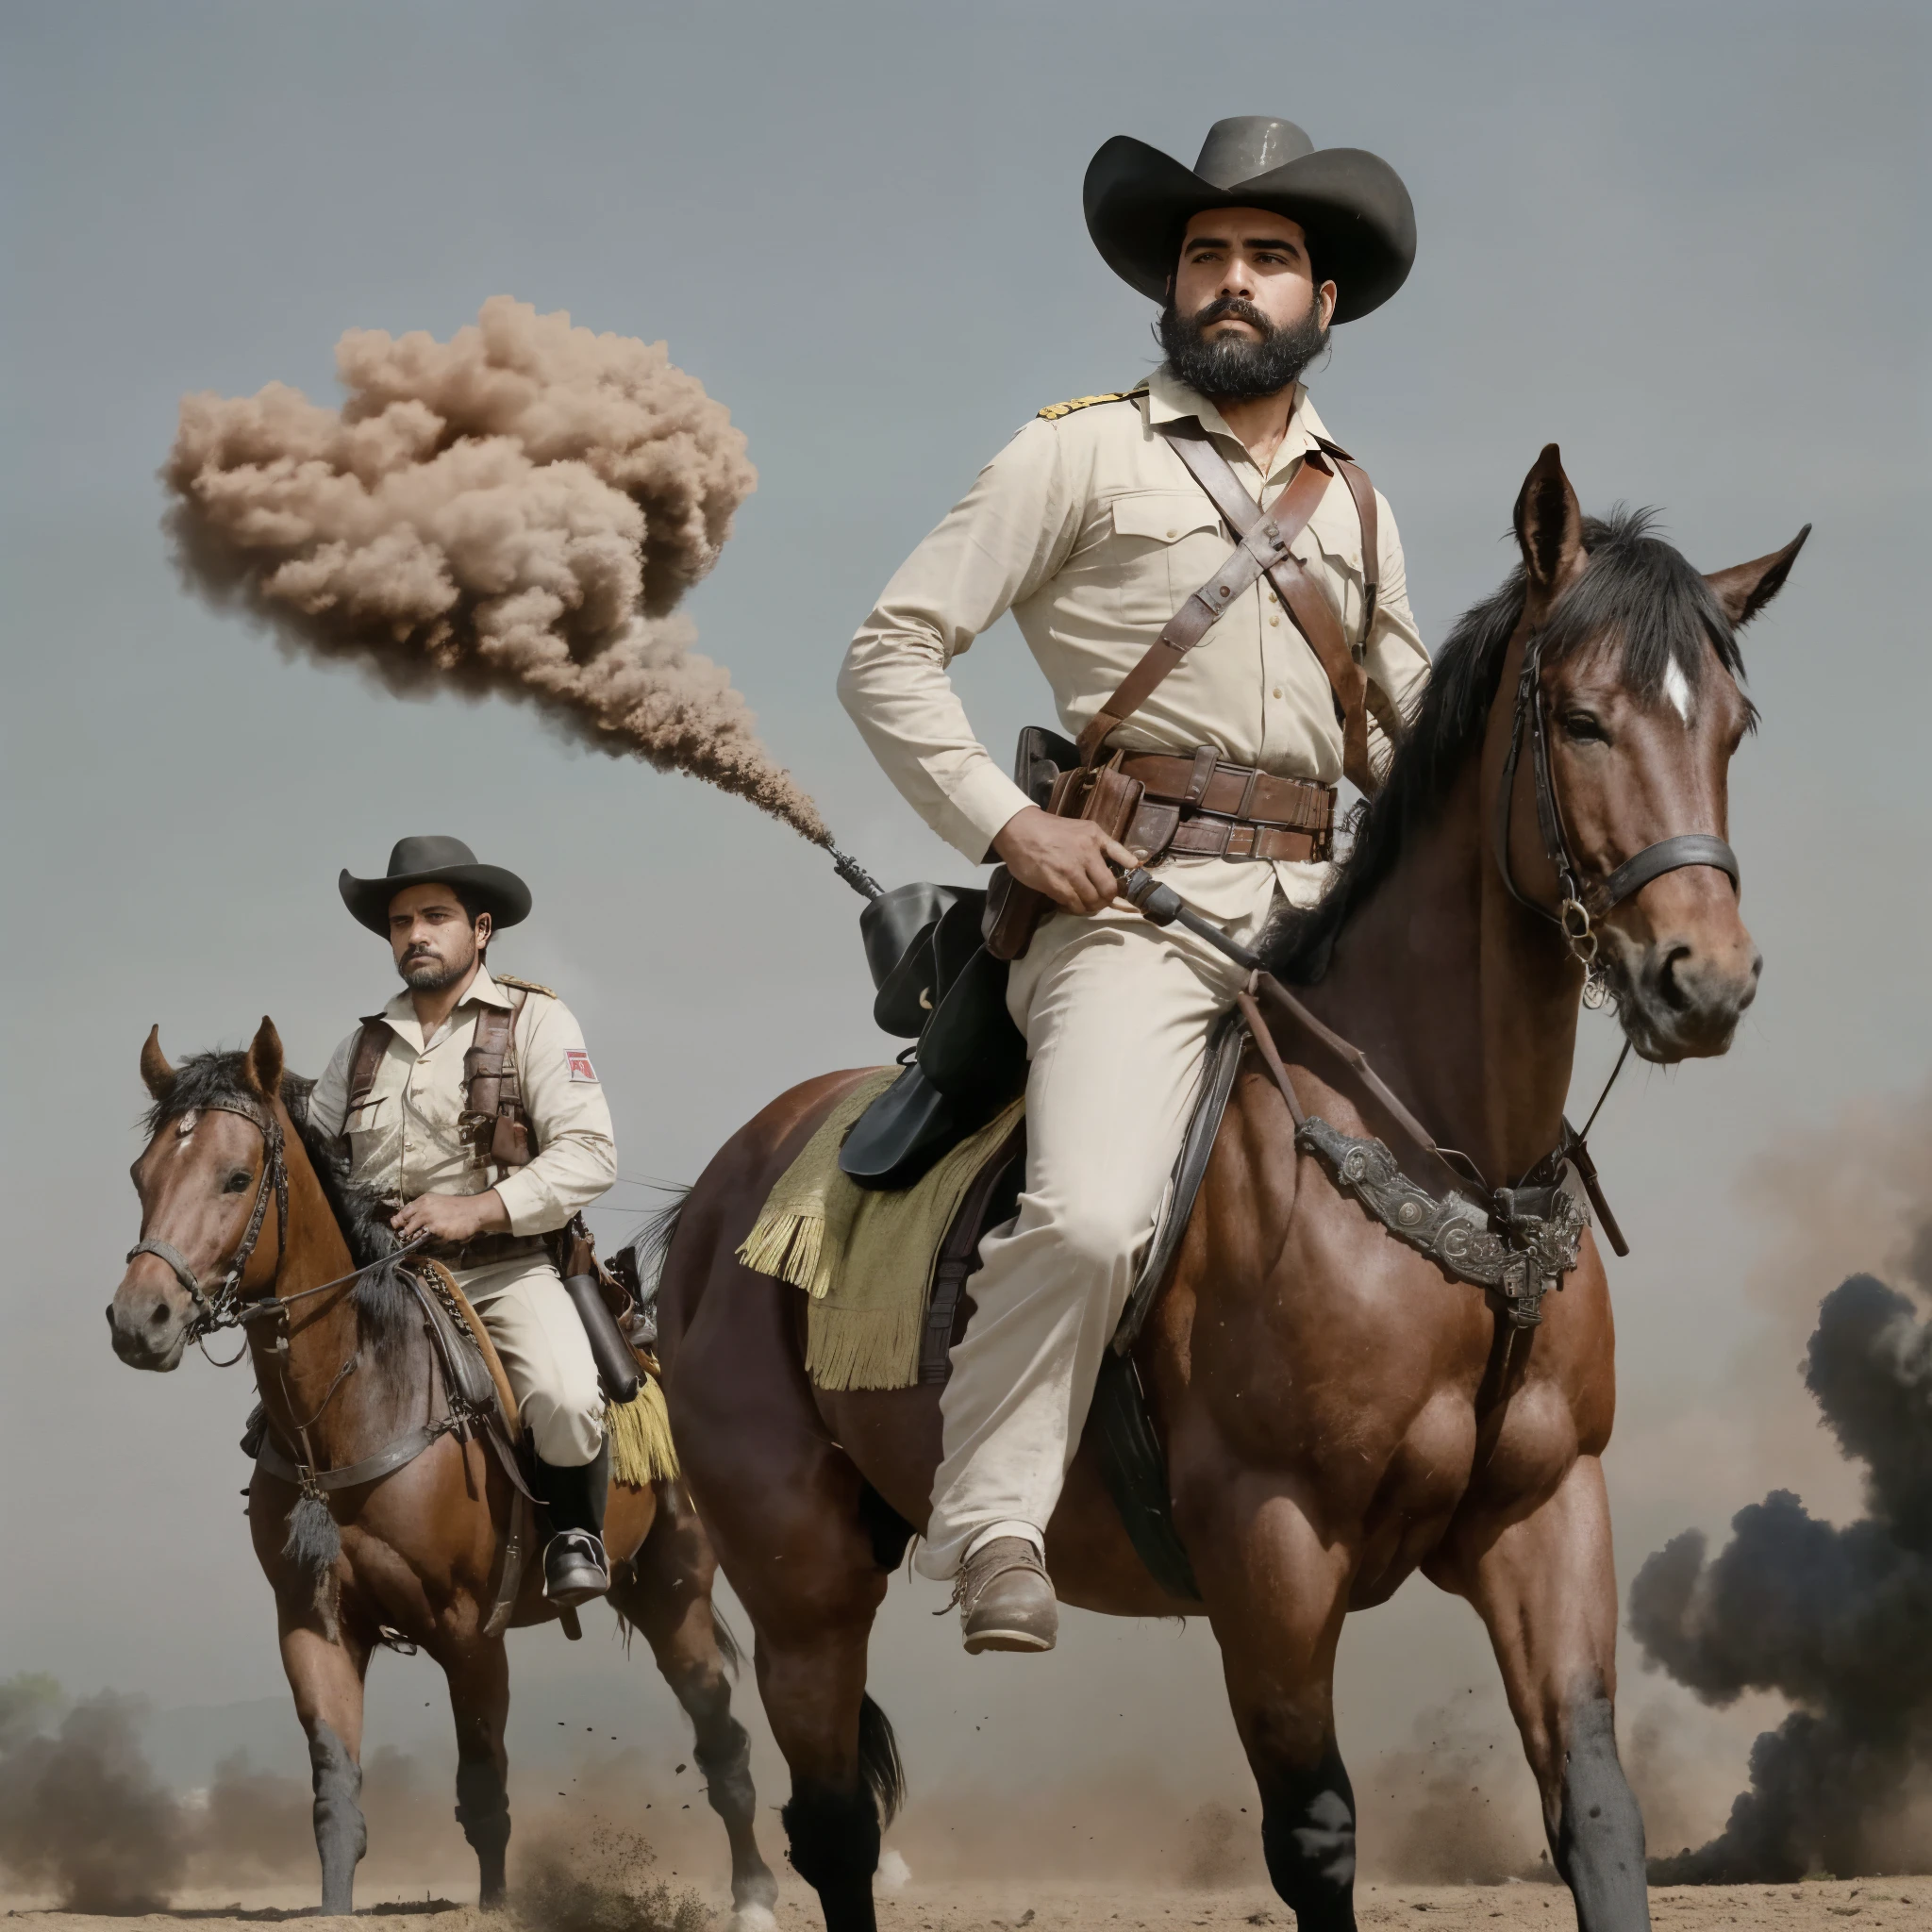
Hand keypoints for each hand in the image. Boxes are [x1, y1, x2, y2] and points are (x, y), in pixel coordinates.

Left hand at [391, 1189, 509, 1244]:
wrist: (474, 1211)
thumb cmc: (457, 1207)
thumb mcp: (438, 1202)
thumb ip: (424, 1208)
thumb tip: (409, 1218)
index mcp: (424, 1200)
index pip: (404, 1211)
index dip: (399, 1220)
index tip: (399, 1226)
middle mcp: (424, 1208)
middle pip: (404, 1222)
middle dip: (404, 1230)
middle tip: (405, 1235)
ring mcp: (429, 1220)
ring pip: (412, 1232)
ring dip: (414, 1237)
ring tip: (420, 1237)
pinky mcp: (436, 1230)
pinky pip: (425, 1239)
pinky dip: (426, 1240)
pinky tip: (432, 1238)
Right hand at [992, 806, 1137, 915]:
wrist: (1020, 829)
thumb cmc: (1055, 830)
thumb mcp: (1088, 830)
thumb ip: (1111, 847)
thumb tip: (1135, 865)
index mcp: (1096, 841)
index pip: (1121, 868)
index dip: (1122, 889)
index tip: (1122, 896)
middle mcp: (1085, 855)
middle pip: (1107, 891)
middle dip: (1106, 900)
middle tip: (1100, 901)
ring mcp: (1069, 871)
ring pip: (1090, 901)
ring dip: (1090, 907)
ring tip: (1085, 903)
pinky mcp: (1053, 883)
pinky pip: (1072, 904)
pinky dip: (1074, 908)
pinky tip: (1070, 903)